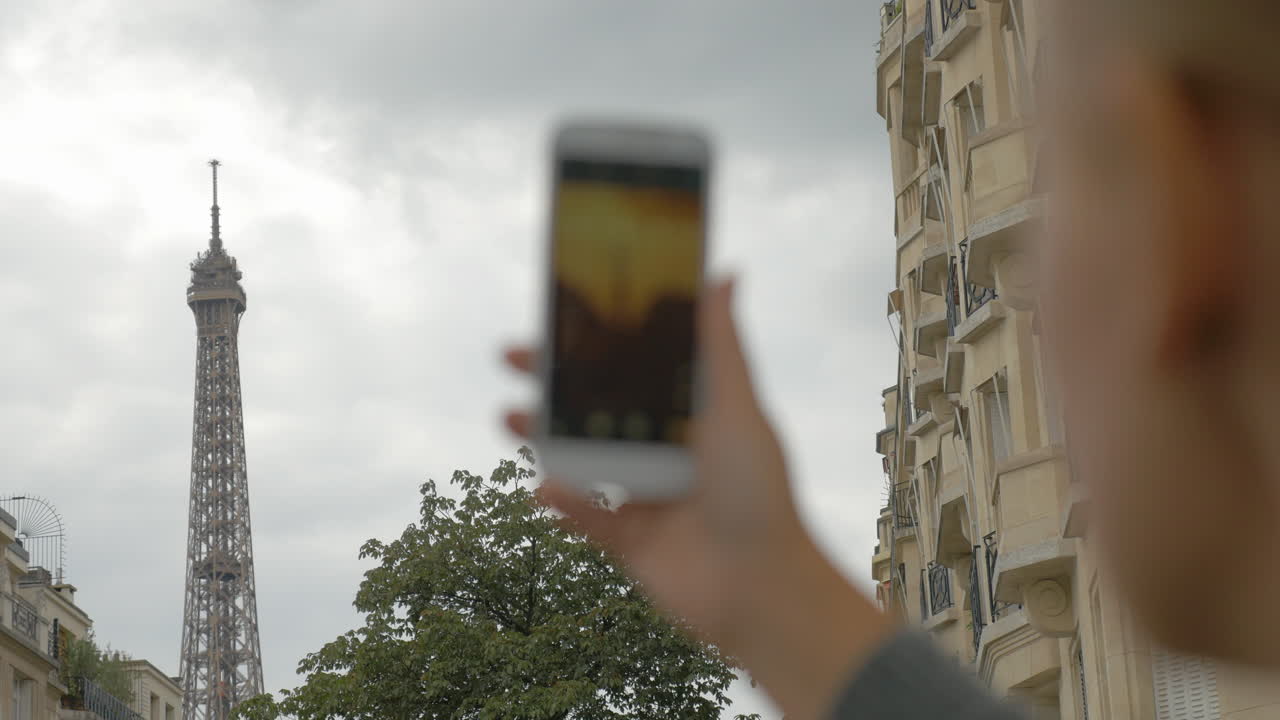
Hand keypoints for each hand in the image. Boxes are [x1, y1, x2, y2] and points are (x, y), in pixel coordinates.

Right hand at [502, 277, 893, 719]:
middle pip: (598, 408)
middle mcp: (665, 450)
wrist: (759, 587)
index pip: (635, 368)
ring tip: (507, 418)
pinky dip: (563, 501)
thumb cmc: (759, 492)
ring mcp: (644, 496)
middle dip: (554, 384)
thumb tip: (724, 274)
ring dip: (542, 437)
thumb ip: (721, 345)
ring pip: (581, 458)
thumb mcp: (738, 408)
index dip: (598, 343)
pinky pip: (585, 516)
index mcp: (691, 414)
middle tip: (513, 360)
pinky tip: (543, 487)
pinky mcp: (627, 541)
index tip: (561, 315)